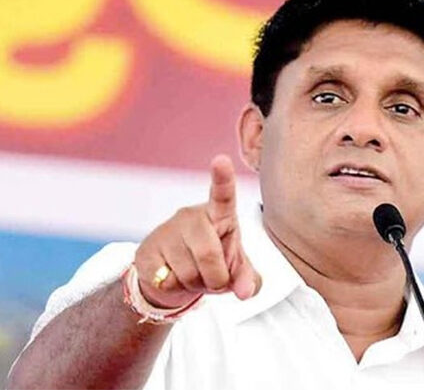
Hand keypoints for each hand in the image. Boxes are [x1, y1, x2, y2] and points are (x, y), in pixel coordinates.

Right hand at [135, 155, 260, 307]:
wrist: (173, 277)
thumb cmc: (213, 264)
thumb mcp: (236, 270)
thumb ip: (249, 279)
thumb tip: (246, 292)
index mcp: (219, 215)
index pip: (222, 194)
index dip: (222, 178)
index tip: (221, 160)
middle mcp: (191, 216)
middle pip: (209, 256)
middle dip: (216, 280)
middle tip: (213, 280)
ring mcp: (166, 231)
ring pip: (188, 273)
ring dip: (195, 286)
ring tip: (193, 276)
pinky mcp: (145, 250)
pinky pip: (166, 281)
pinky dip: (174, 289)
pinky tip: (173, 277)